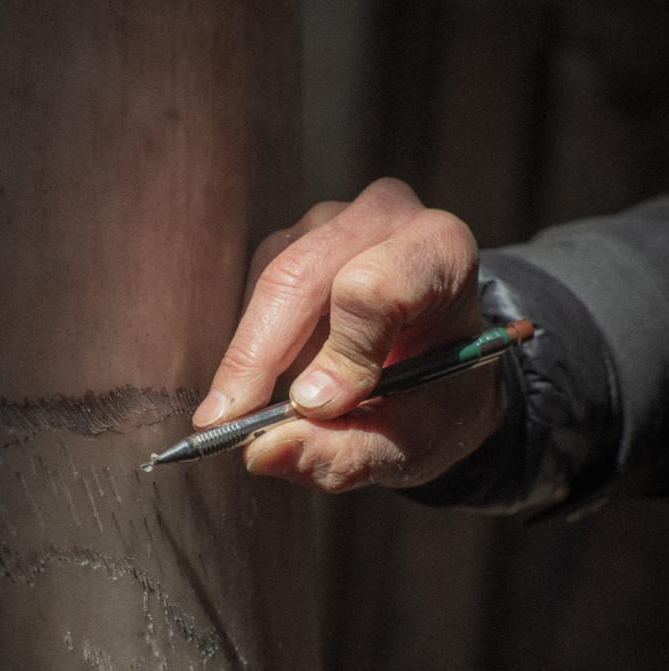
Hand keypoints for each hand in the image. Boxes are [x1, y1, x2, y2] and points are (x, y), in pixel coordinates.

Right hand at [193, 178, 505, 491]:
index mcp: (441, 252)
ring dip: (255, 359)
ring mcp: (330, 222)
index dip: (338, 350)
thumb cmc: (436, 398)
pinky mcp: (290, 239)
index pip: (373, 287)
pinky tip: (276, 382)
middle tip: (228, 425)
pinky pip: (251, 296)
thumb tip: (262, 452)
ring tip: (269, 410)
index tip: (314, 409)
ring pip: (266, 287)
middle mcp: (384, 217)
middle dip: (258, 358)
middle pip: (299, 278)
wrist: (438, 369)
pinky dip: (253, 351)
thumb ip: (346, 453)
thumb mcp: (411, 442)